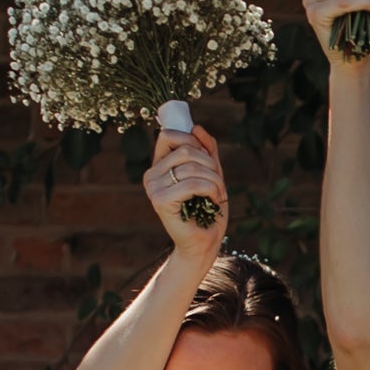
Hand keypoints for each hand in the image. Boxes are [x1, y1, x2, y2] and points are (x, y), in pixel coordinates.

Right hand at [142, 112, 225, 248]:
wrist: (205, 242)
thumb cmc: (208, 210)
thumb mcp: (212, 173)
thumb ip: (206, 150)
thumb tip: (196, 127)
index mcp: (159, 166)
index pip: (169, 135)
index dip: (192, 140)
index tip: (208, 160)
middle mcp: (151, 175)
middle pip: (185, 149)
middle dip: (210, 163)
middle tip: (218, 182)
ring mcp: (153, 188)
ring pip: (191, 166)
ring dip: (214, 179)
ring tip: (219, 194)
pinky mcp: (160, 201)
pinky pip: (191, 183)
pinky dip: (210, 189)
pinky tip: (214, 200)